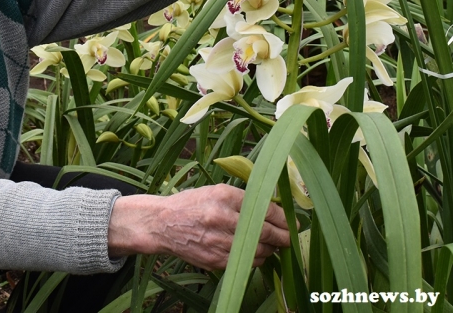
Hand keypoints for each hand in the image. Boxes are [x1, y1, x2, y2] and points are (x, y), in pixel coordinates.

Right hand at [107, 184, 290, 269]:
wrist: (162, 223)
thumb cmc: (190, 204)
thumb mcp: (214, 191)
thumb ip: (241, 199)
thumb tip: (273, 210)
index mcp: (223, 196)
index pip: (265, 209)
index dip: (283, 219)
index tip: (292, 223)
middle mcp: (222, 218)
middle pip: (265, 233)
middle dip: (282, 237)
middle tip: (289, 238)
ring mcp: (218, 241)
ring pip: (258, 250)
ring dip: (269, 249)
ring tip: (270, 244)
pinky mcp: (215, 259)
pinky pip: (245, 262)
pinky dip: (253, 258)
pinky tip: (252, 251)